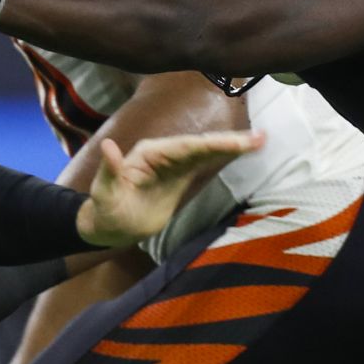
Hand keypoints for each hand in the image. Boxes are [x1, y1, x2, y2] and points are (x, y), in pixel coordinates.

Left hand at [78, 130, 266, 247]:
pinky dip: (224, 155)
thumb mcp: (104, 195)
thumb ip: (108, 172)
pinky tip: (243, 150)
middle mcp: (162, 153)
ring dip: (232, 145)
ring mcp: (173, 163)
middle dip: (229, 141)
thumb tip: (108, 147)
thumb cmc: (105, 210)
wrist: (110, 225)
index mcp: (148, 154)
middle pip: (200, 145)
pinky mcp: (180, 174)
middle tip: (259, 138)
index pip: (184, 146)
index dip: (211, 143)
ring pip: (206, 150)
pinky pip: (204, 161)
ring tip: (260, 140)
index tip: (235, 142)